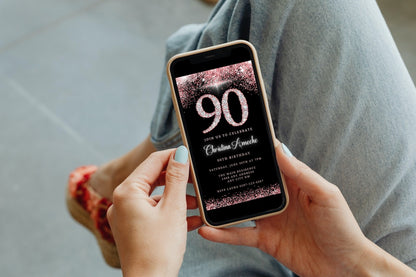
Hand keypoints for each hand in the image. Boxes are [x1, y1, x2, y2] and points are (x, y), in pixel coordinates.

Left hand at [107, 147, 201, 276]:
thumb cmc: (159, 249)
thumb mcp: (173, 208)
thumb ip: (177, 178)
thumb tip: (180, 153)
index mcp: (127, 192)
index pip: (152, 162)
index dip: (173, 155)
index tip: (190, 153)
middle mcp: (122, 202)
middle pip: (153, 179)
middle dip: (176, 179)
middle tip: (196, 179)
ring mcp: (126, 216)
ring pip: (155, 197)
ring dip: (176, 198)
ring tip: (196, 203)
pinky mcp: (133, 229)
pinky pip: (153, 212)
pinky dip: (170, 212)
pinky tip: (189, 219)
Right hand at [198, 141, 414, 275]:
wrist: (345, 267)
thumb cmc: (342, 228)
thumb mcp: (325, 195)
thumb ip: (302, 173)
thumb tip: (280, 149)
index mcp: (293, 183)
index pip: (269, 162)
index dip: (253, 151)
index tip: (233, 141)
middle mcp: (277, 198)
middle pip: (248, 183)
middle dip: (228, 175)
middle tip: (205, 167)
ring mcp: (269, 219)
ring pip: (239, 208)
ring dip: (220, 204)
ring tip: (198, 198)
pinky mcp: (265, 240)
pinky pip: (240, 235)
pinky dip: (223, 234)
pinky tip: (207, 230)